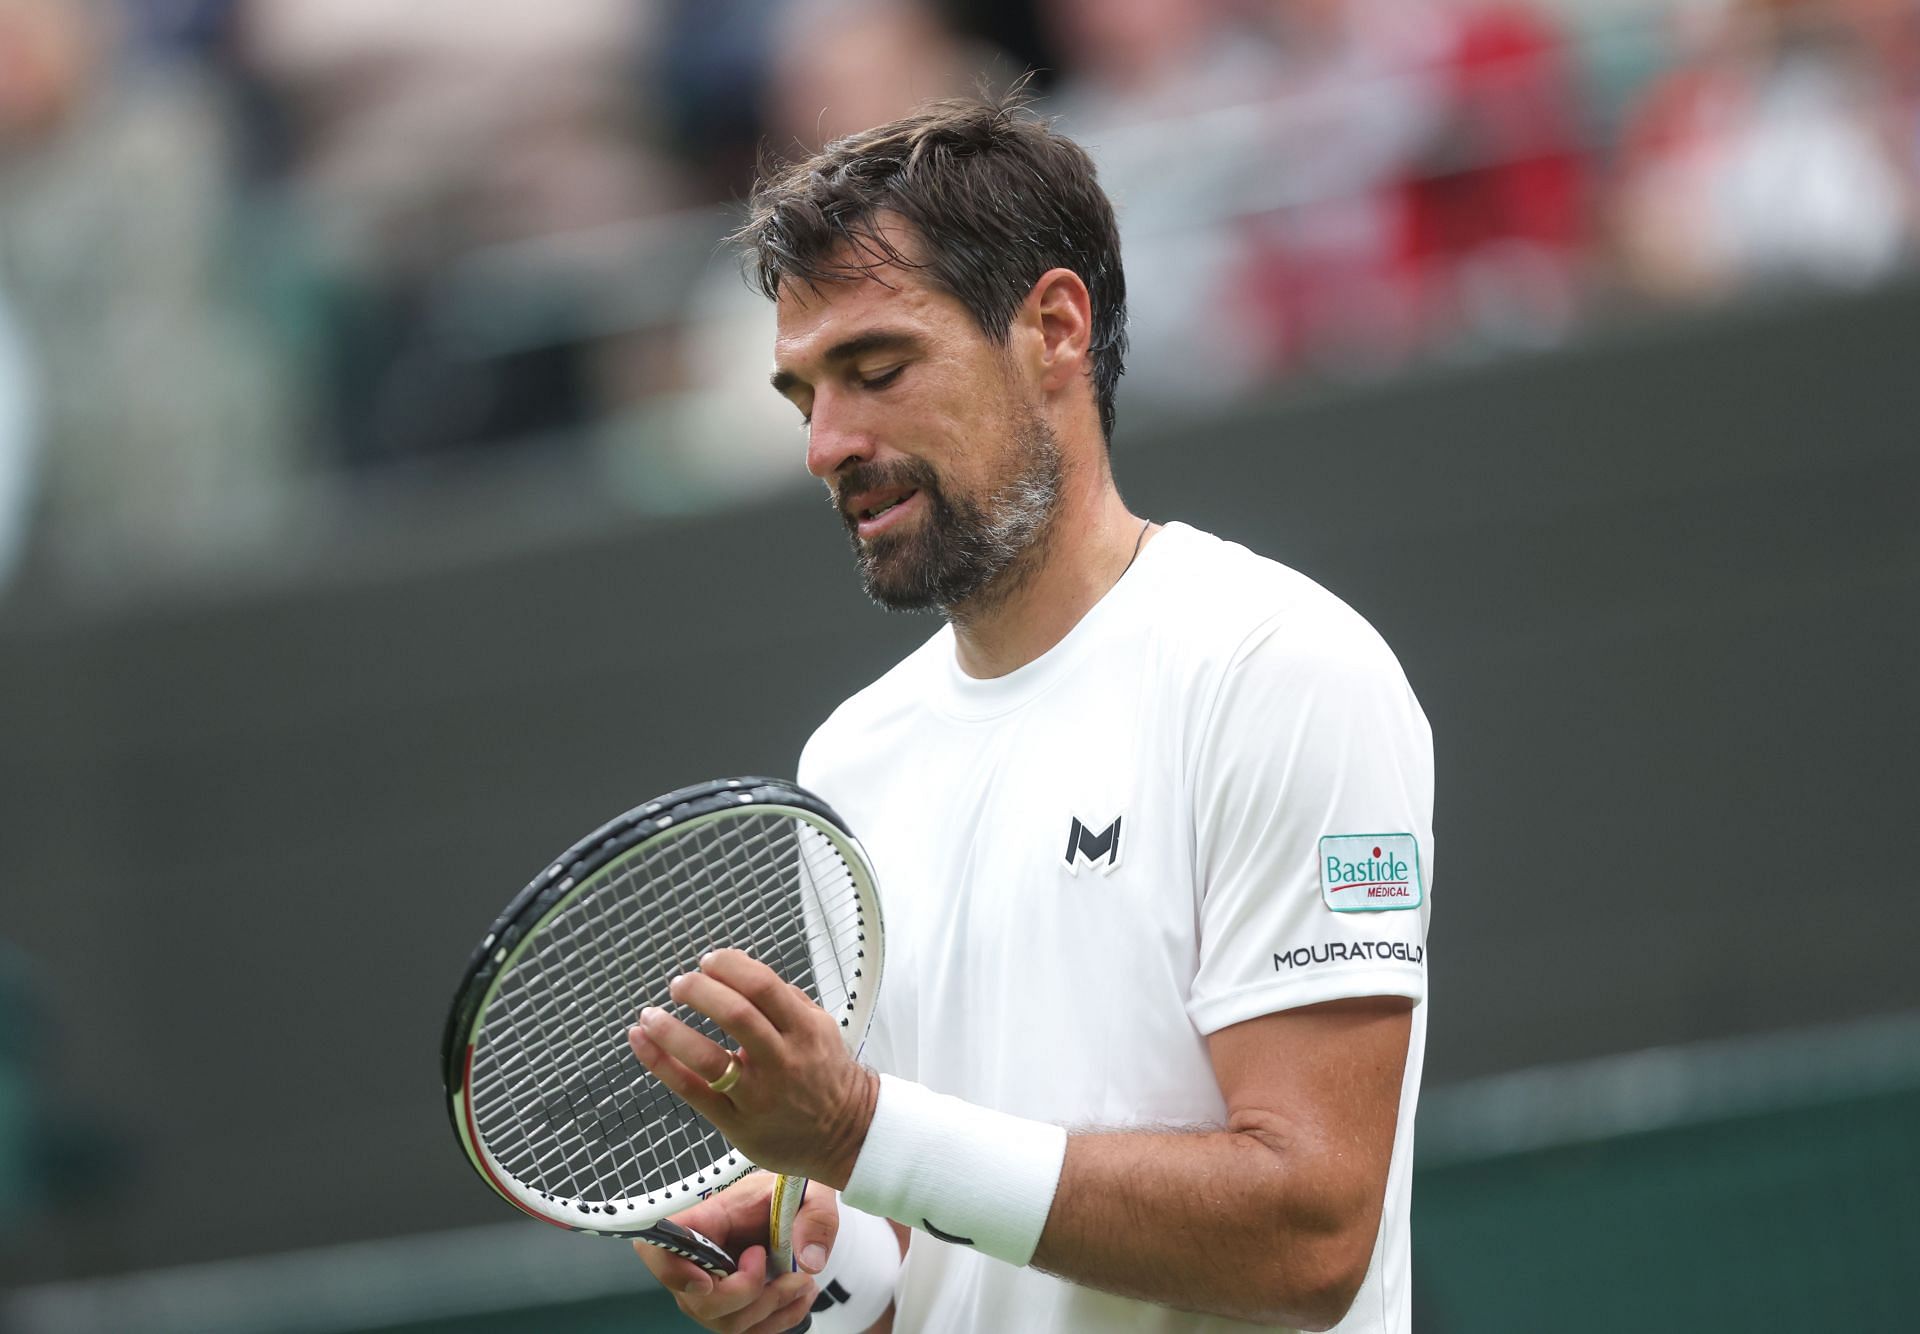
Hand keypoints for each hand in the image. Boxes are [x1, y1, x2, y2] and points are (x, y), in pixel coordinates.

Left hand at [627, 949, 878, 1187]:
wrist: (847, 1134)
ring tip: (650, 1015)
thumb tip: (739, 967)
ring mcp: (757, 1094)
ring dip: (670, 1030)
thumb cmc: (826, 1074)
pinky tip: (641, 1040)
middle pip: (735, 1014)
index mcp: (804, 1029)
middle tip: (680, 984)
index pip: (762, 985)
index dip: (728, 965)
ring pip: (708, 1057)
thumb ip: (784, 997)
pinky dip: (660, 1063)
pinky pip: (692, 1090)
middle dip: (698, 990)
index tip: (710, 961)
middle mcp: (782, 1060)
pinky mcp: (736, 1122)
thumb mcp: (820, 1027)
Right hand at [633, 1171, 839, 1333]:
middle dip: (749, 1294)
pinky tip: (799, 1297)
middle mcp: (699, 1259)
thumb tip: (808, 1261)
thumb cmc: (785, 1194)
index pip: (660, 1248)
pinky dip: (779, 1320)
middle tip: (787, 1272)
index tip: (707, 1281)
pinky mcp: (732, 1307)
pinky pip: (747, 1331)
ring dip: (772, 1308)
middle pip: (698, 1301)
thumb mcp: (807, 1190)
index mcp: (706, 1220)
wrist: (792, 1207)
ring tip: (803, 1281)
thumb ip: (813, 1217)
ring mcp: (712, 1288)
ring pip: (725, 1323)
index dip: (674, 1273)